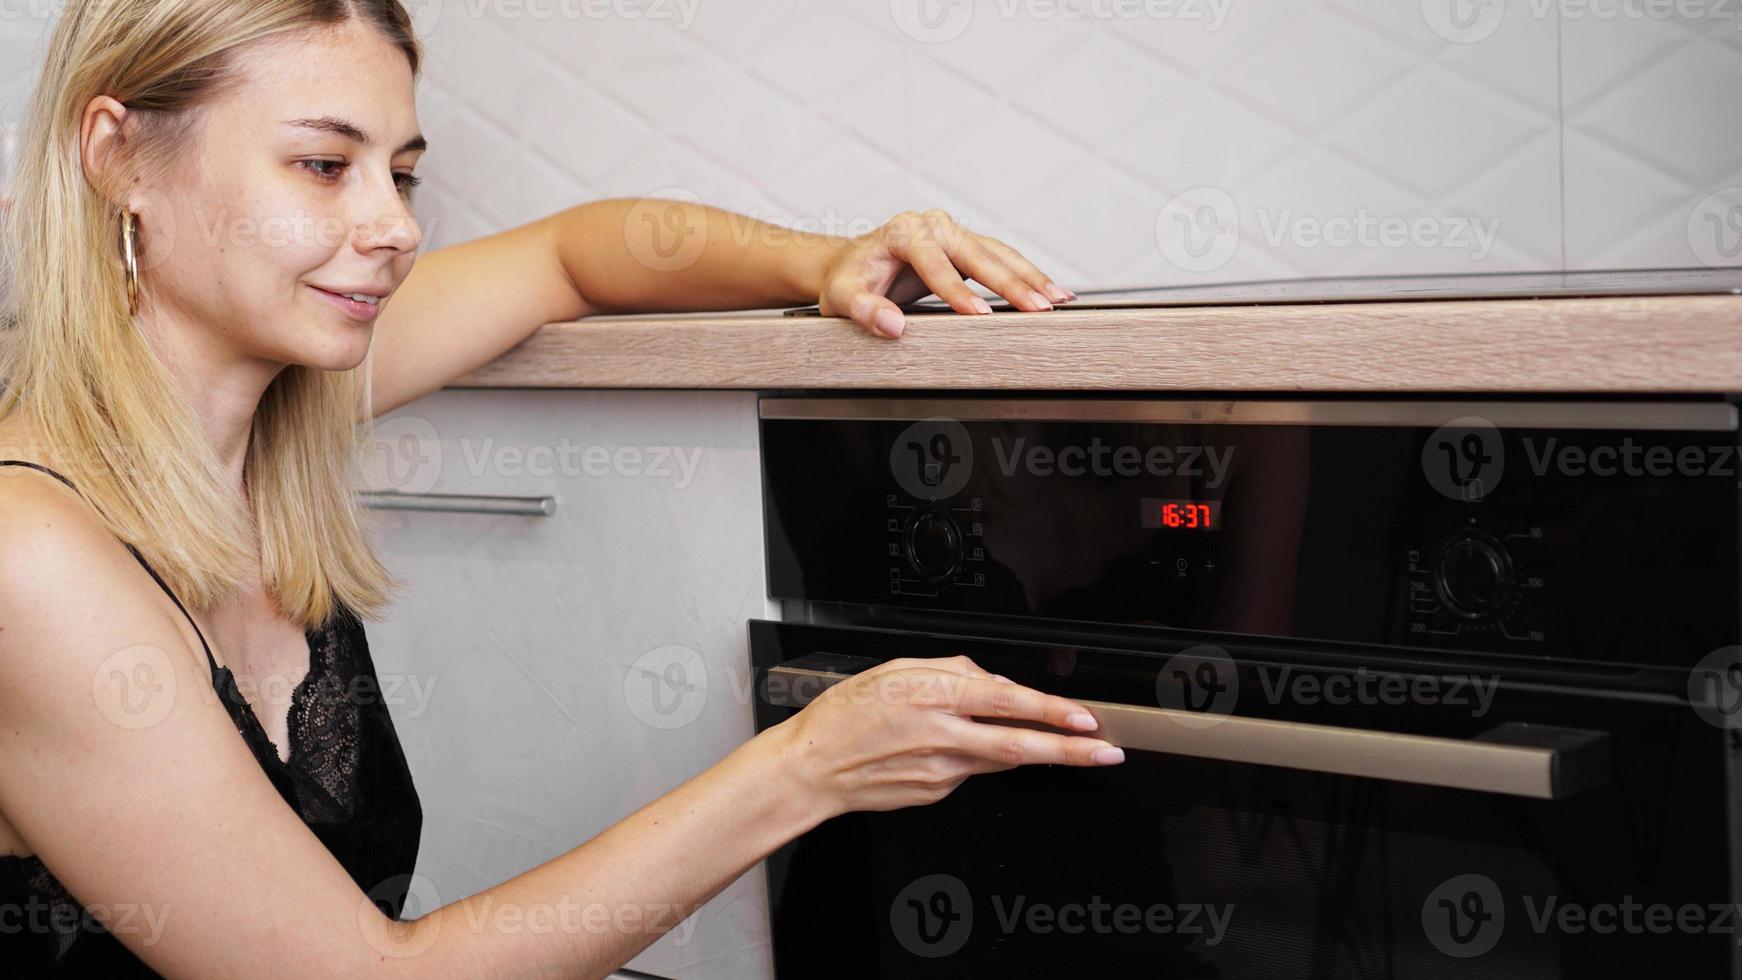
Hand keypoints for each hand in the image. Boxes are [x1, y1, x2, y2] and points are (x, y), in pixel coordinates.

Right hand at [770, 655, 1123, 820]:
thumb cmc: (846, 713)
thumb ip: (953, 671)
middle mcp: (942, 737)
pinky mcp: (935, 793)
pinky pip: (970, 770)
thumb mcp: (896, 668)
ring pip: (1000, 758)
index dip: (1053, 711)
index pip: (1007, 702)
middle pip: (1020, 746)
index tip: (1086, 718)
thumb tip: (995, 683)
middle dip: (1071, 751)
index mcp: (933, 696)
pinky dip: (977, 755)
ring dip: (1031, 750)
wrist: (812, 766)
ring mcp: (941, 771)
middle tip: (1108, 752)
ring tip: (1056, 741)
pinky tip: (957, 746)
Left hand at [817, 209, 1076, 338]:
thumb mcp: (843, 298)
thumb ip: (864, 310)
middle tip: (1037, 308)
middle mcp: (931, 224)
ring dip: (1029, 277)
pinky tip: (1050, 290)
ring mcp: (951, 231)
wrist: (850, 266)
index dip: (957, 290)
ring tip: (1058, 299)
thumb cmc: (848, 281)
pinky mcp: (965, 245)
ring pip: (998, 253)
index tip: (977, 315)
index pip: (935, 263)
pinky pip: (1000, 258)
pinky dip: (1026, 275)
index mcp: (902, 232)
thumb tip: (892, 326)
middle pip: (977, 254)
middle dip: (1010, 283)